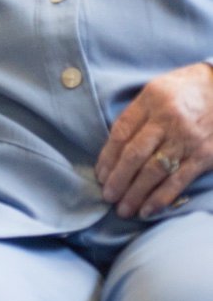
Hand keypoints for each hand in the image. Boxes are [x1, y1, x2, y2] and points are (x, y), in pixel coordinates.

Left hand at [97, 62, 212, 217]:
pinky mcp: (204, 156)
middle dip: (118, 179)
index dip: (107, 157)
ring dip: (135, 193)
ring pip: (154, 171)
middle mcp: (167, 120)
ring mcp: (187, 140)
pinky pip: (178, 180)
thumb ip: (138, 115)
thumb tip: (115, 146)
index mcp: (151, 100)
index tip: (99, 175)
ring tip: (123, 209)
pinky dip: (161, 197)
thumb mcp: (157, 90)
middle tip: (107, 196)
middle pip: (134, 154)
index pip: (121, 133)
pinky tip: (147, 210)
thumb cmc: (186, 90)